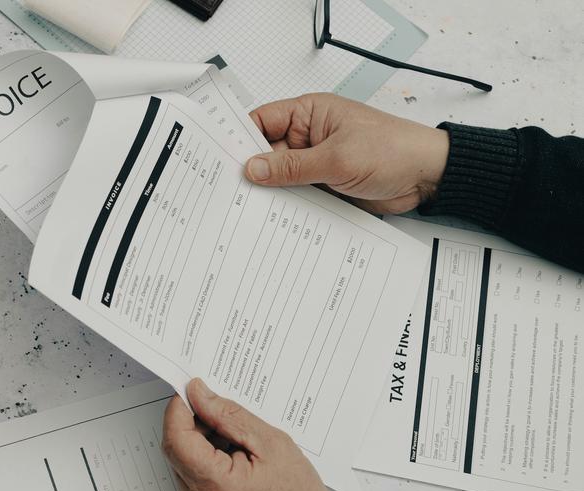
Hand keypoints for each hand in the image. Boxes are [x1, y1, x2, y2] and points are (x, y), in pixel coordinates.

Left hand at [161, 379, 334, 490]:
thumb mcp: (271, 443)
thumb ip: (228, 415)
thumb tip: (198, 394)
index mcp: (216, 487)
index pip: (176, 439)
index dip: (179, 410)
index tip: (190, 393)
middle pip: (177, 453)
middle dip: (194, 427)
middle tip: (221, 417)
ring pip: (183, 468)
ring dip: (201, 449)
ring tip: (237, 448)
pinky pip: (192, 487)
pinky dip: (206, 469)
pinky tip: (234, 467)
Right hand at [244, 93, 448, 214]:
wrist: (428, 177)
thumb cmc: (394, 150)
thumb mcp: (337, 158)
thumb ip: (292, 167)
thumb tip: (254, 169)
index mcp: (309, 114)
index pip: (262, 121)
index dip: (240, 139)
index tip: (222, 159)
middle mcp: (309, 136)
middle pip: (266, 154)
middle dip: (254, 172)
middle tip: (233, 190)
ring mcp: (316, 162)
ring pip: (280, 178)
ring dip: (272, 193)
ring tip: (252, 208)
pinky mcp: (324, 185)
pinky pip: (297, 195)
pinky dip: (289, 206)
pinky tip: (277, 217)